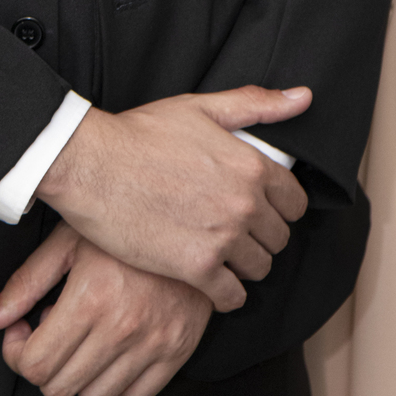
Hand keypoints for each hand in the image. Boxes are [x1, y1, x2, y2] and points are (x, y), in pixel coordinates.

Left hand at [0, 221, 211, 395]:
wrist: (187, 214)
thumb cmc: (123, 220)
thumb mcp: (67, 240)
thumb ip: (24, 284)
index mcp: (90, 298)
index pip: (34, 364)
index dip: (17, 353)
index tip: (23, 331)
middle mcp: (122, 327)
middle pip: (59, 387)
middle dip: (43, 365)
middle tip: (49, 331)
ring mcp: (153, 344)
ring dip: (79, 374)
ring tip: (83, 335)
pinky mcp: (177, 351)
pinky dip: (117, 381)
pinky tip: (111, 346)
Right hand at [35, 86, 310, 311]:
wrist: (92, 166)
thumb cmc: (140, 133)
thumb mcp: (199, 108)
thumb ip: (255, 104)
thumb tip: (303, 97)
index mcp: (249, 165)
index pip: (295, 202)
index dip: (279, 206)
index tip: (259, 207)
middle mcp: (244, 204)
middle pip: (279, 238)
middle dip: (261, 235)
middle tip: (234, 228)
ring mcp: (222, 238)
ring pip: (259, 268)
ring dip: (244, 264)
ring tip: (220, 251)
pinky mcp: (196, 269)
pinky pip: (232, 298)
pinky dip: (225, 293)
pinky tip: (209, 278)